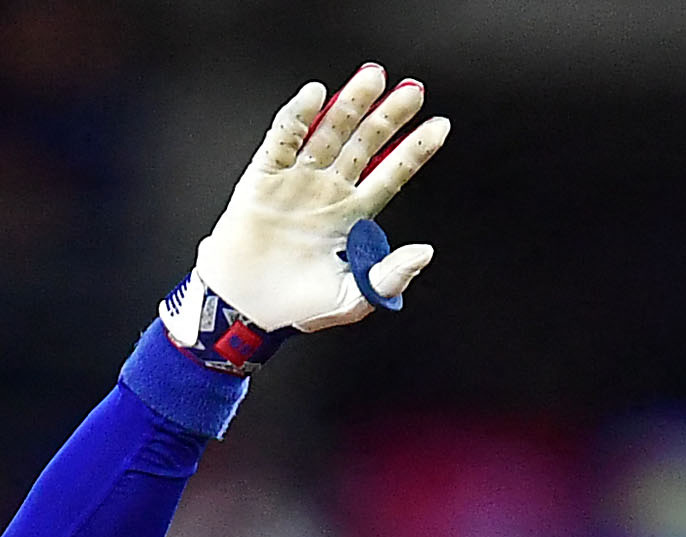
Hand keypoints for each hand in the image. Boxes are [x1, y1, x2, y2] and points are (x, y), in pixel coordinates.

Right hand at [193, 69, 448, 333]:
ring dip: (351, 104)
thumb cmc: (298, 307)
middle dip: (389, 116)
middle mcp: (329, 191)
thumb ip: (389, 277)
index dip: (415, 150)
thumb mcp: (354, 300)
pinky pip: (283, 139)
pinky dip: (298, 117)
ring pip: (330, 132)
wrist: (244, 309)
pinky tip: (316, 95)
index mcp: (353, 216)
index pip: (391, 174)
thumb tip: (424, 253)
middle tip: (412, 91)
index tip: (440, 126)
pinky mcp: (264, 177)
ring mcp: (297, 180)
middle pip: (365, 143)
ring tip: (374, 77)